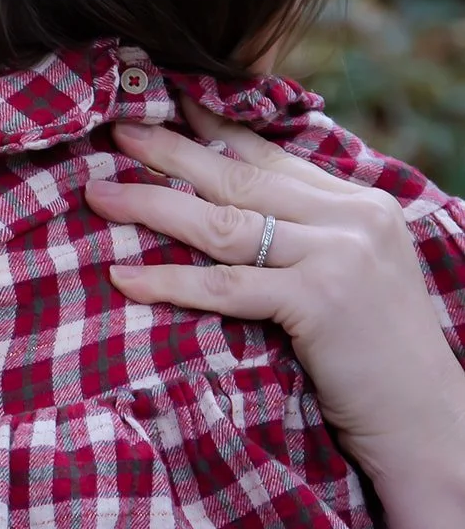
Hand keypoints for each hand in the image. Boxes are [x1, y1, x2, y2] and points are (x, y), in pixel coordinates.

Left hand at [85, 98, 464, 528]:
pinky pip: (225, 286)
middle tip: (115, 129)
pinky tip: (125, 277)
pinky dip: (170, 282)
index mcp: (359, 203)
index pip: (271, 154)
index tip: (161, 102)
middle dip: (169, 151)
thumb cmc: (380, 360)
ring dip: (151, 205)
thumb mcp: (353, 276)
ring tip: (98, 193)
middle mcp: (351, 217)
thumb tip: (233, 208)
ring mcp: (337, 255)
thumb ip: (308, 235)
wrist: (431, 425)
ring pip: (223, 221)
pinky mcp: (320, 301)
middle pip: (238, 175)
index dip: (212, 126)